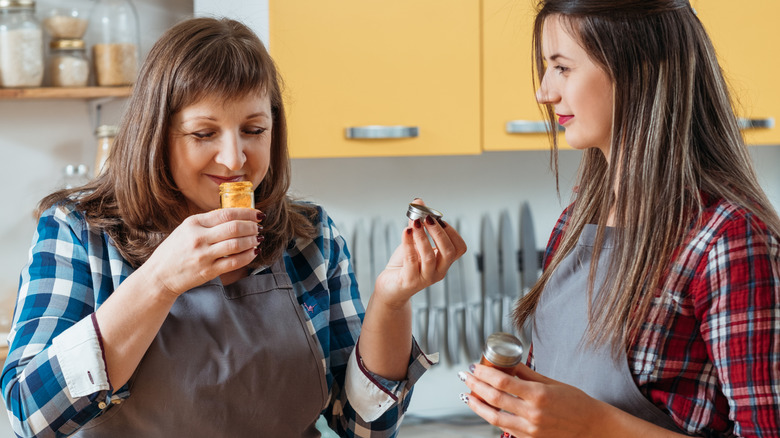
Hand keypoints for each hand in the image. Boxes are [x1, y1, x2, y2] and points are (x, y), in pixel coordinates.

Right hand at [142, 208, 262, 296]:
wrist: (159, 275)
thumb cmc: (175, 250)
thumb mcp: (186, 229)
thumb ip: (208, 222)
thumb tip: (236, 215)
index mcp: (194, 223)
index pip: (227, 213)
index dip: (247, 213)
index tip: (258, 214)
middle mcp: (199, 237)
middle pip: (234, 227)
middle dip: (252, 226)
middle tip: (259, 227)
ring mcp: (204, 255)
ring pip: (236, 244)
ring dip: (252, 241)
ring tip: (258, 239)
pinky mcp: (208, 271)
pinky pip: (234, 262)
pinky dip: (248, 256)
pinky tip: (253, 252)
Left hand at [373, 199, 466, 307]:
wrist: (390, 287)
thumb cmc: (405, 264)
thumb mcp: (414, 242)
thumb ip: (418, 223)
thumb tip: (418, 201)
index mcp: (444, 262)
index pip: (459, 248)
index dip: (451, 232)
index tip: (438, 218)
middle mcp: (439, 271)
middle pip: (448, 251)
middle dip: (438, 232)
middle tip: (427, 218)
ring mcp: (425, 278)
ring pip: (429, 256)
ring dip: (422, 236)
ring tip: (414, 223)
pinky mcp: (410, 282)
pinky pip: (411, 261)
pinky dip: (408, 244)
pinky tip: (405, 232)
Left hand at [460, 363, 600, 437]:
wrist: (591, 427)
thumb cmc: (576, 403)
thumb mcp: (552, 383)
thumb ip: (527, 374)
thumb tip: (507, 363)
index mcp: (538, 395)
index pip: (502, 381)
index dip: (484, 373)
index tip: (474, 367)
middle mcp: (532, 413)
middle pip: (494, 397)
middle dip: (475, 385)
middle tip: (465, 376)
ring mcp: (530, 429)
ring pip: (494, 417)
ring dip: (477, 405)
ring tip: (467, 395)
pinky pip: (505, 428)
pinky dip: (492, 417)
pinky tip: (485, 409)